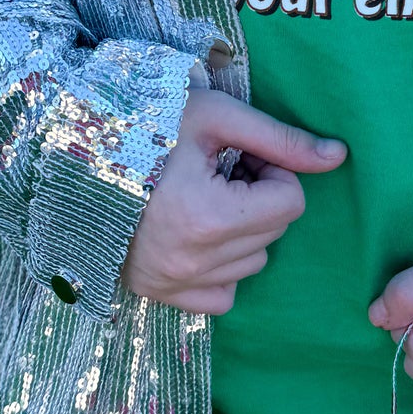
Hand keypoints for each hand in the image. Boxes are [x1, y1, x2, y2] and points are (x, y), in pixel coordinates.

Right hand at [124, 87, 345, 313]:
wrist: (73, 157)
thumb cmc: (144, 127)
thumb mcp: (214, 118)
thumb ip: (279, 138)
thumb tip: (338, 157)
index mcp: (209, 217)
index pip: (290, 201)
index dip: (272, 171)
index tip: (239, 156)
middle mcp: (193, 261)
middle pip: (274, 232)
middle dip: (258, 198)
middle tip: (217, 173)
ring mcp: (173, 283)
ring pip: (253, 264)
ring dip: (242, 231)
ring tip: (202, 198)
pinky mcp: (159, 294)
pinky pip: (222, 295)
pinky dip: (221, 268)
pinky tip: (196, 234)